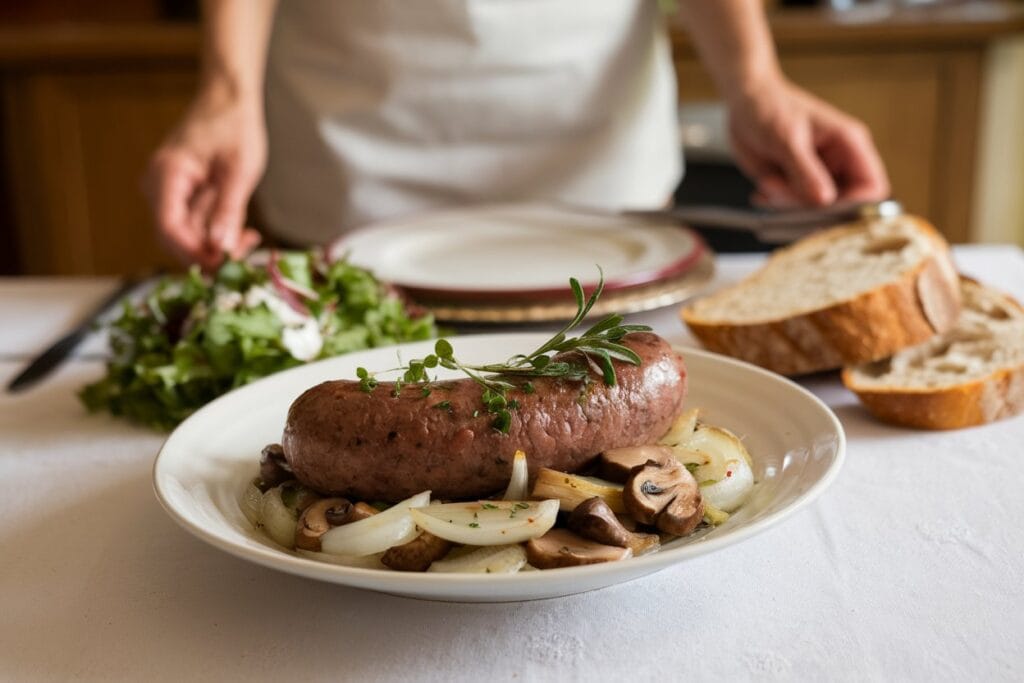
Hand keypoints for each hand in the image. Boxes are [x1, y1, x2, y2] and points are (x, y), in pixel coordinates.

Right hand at [144, 88, 265, 269]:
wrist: (227, 99)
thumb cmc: (234, 125)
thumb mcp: (240, 169)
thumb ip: (228, 210)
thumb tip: (220, 248)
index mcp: (167, 174)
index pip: (168, 227)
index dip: (195, 252)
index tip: (225, 264)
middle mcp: (158, 185)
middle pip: (174, 236)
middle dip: (208, 252)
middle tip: (246, 252)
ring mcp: (166, 191)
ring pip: (185, 235)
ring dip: (215, 245)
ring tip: (250, 239)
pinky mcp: (180, 195)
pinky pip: (193, 224)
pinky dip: (216, 233)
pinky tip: (243, 231)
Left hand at [727, 78, 889, 207]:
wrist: (745, 103)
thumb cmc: (770, 108)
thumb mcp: (786, 139)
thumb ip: (805, 170)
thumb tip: (825, 200)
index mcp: (849, 145)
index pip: (872, 188)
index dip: (854, 207)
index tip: (823, 212)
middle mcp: (838, 164)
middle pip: (842, 206)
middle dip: (812, 209)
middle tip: (783, 194)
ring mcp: (817, 176)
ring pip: (813, 211)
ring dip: (789, 204)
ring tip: (769, 181)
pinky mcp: (797, 184)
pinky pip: (793, 208)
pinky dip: (777, 205)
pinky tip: (763, 190)